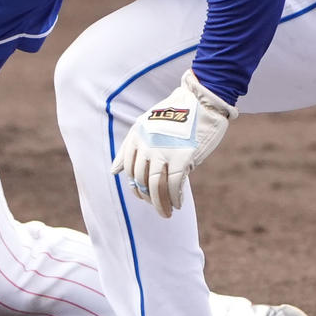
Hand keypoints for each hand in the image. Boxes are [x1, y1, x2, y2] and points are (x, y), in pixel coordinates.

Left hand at [111, 71, 237, 217]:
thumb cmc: (176, 114)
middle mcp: (146, 145)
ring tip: (167, 214)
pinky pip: (175, 185)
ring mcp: (164, 151)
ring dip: (160, 205)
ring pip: (155, 187)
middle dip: (148, 199)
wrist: (202, 101)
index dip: (136, 187)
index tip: (144, 196)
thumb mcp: (146, 125)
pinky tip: (178, 204)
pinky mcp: (182, 156)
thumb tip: (113, 170)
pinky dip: (175, 198)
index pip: (129, 171)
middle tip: (158, 208)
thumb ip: (129, 147)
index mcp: (136, 136)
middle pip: (141, 181)